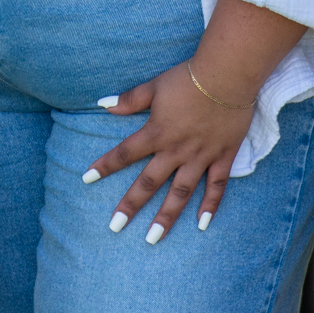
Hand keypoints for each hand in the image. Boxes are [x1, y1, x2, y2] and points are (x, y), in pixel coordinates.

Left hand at [84, 60, 258, 243]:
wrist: (227, 74)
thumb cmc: (188, 78)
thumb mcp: (154, 86)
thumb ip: (130, 100)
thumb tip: (102, 104)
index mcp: (157, 132)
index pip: (125, 153)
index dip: (104, 165)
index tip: (86, 178)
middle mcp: (176, 150)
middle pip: (149, 182)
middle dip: (130, 205)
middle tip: (115, 227)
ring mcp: (201, 156)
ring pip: (181, 193)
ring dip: (166, 216)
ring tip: (153, 238)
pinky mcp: (223, 157)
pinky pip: (217, 186)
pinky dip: (210, 205)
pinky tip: (201, 224)